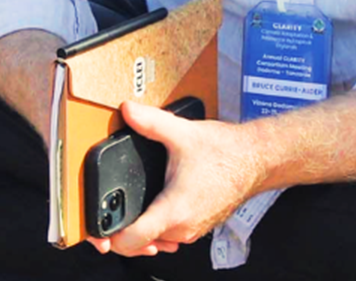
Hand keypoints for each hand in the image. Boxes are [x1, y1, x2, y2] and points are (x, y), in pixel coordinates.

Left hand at [90, 101, 268, 257]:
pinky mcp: (198, 225)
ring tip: (124, 215)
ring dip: (139, 233)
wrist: (257, 159)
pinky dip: (155, 229)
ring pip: (155, 242)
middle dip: (120, 233)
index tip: (98, 231)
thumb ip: (149, 121)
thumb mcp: (181, 132)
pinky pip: (169, 235)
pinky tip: (149, 211)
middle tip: (105, 218)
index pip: (133, 241)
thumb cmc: (226, 153)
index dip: (110, 238)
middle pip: (139, 245)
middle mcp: (183, 227)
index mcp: (174, 210)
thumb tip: (127, 111)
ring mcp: (192, 229)